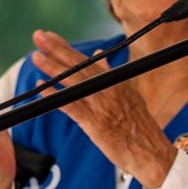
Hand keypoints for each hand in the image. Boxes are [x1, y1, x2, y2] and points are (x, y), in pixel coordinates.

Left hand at [31, 30, 175, 188]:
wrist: (151, 152)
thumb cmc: (139, 127)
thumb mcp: (129, 95)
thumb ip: (110, 74)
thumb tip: (99, 55)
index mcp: (114, 81)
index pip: (86, 60)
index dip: (66, 47)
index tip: (50, 36)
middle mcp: (108, 88)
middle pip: (78, 65)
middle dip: (56, 49)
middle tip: (38, 36)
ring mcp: (102, 104)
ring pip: (74, 82)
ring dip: (53, 68)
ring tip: (36, 57)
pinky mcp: (96, 123)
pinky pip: (72, 106)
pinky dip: (56, 97)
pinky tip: (42, 89)